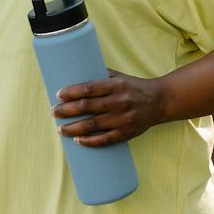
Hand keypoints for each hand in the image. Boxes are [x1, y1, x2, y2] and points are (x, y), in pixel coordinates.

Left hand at [52, 70, 167, 147]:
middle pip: (86, 107)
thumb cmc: (134, 87)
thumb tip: (75, 71)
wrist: (160, 101)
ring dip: (73, 128)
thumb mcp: (119, 77)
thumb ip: (100, 75)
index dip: (71, 92)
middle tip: (54, 112)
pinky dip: (89, 141)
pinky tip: (77, 140)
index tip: (58, 95)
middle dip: (66, 110)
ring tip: (60, 129)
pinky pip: (105, 139)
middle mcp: (119, 102)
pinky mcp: (127, 133)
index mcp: (116, 85)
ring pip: (92, 125)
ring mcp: (123, 119)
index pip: (88, 88)